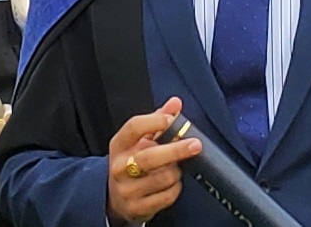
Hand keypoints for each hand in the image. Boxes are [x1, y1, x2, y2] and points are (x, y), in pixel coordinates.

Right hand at [107, 97, 200, 224]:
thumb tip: (175, 103)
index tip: (171, 119)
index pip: (133, 128)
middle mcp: (120, 167)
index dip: (154, 121)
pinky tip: (171, 184)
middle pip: (150, 157)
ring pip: (163, 178)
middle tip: (195, 144)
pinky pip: (167, 196)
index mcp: (119, 145)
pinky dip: (175, 188)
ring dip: (176, 172)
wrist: (115, 197)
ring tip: (175, 168)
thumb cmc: (132, 161)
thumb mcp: (139, 140)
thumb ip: (158, 119)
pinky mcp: (137, 208)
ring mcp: (127, 190)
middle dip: (176, 150)